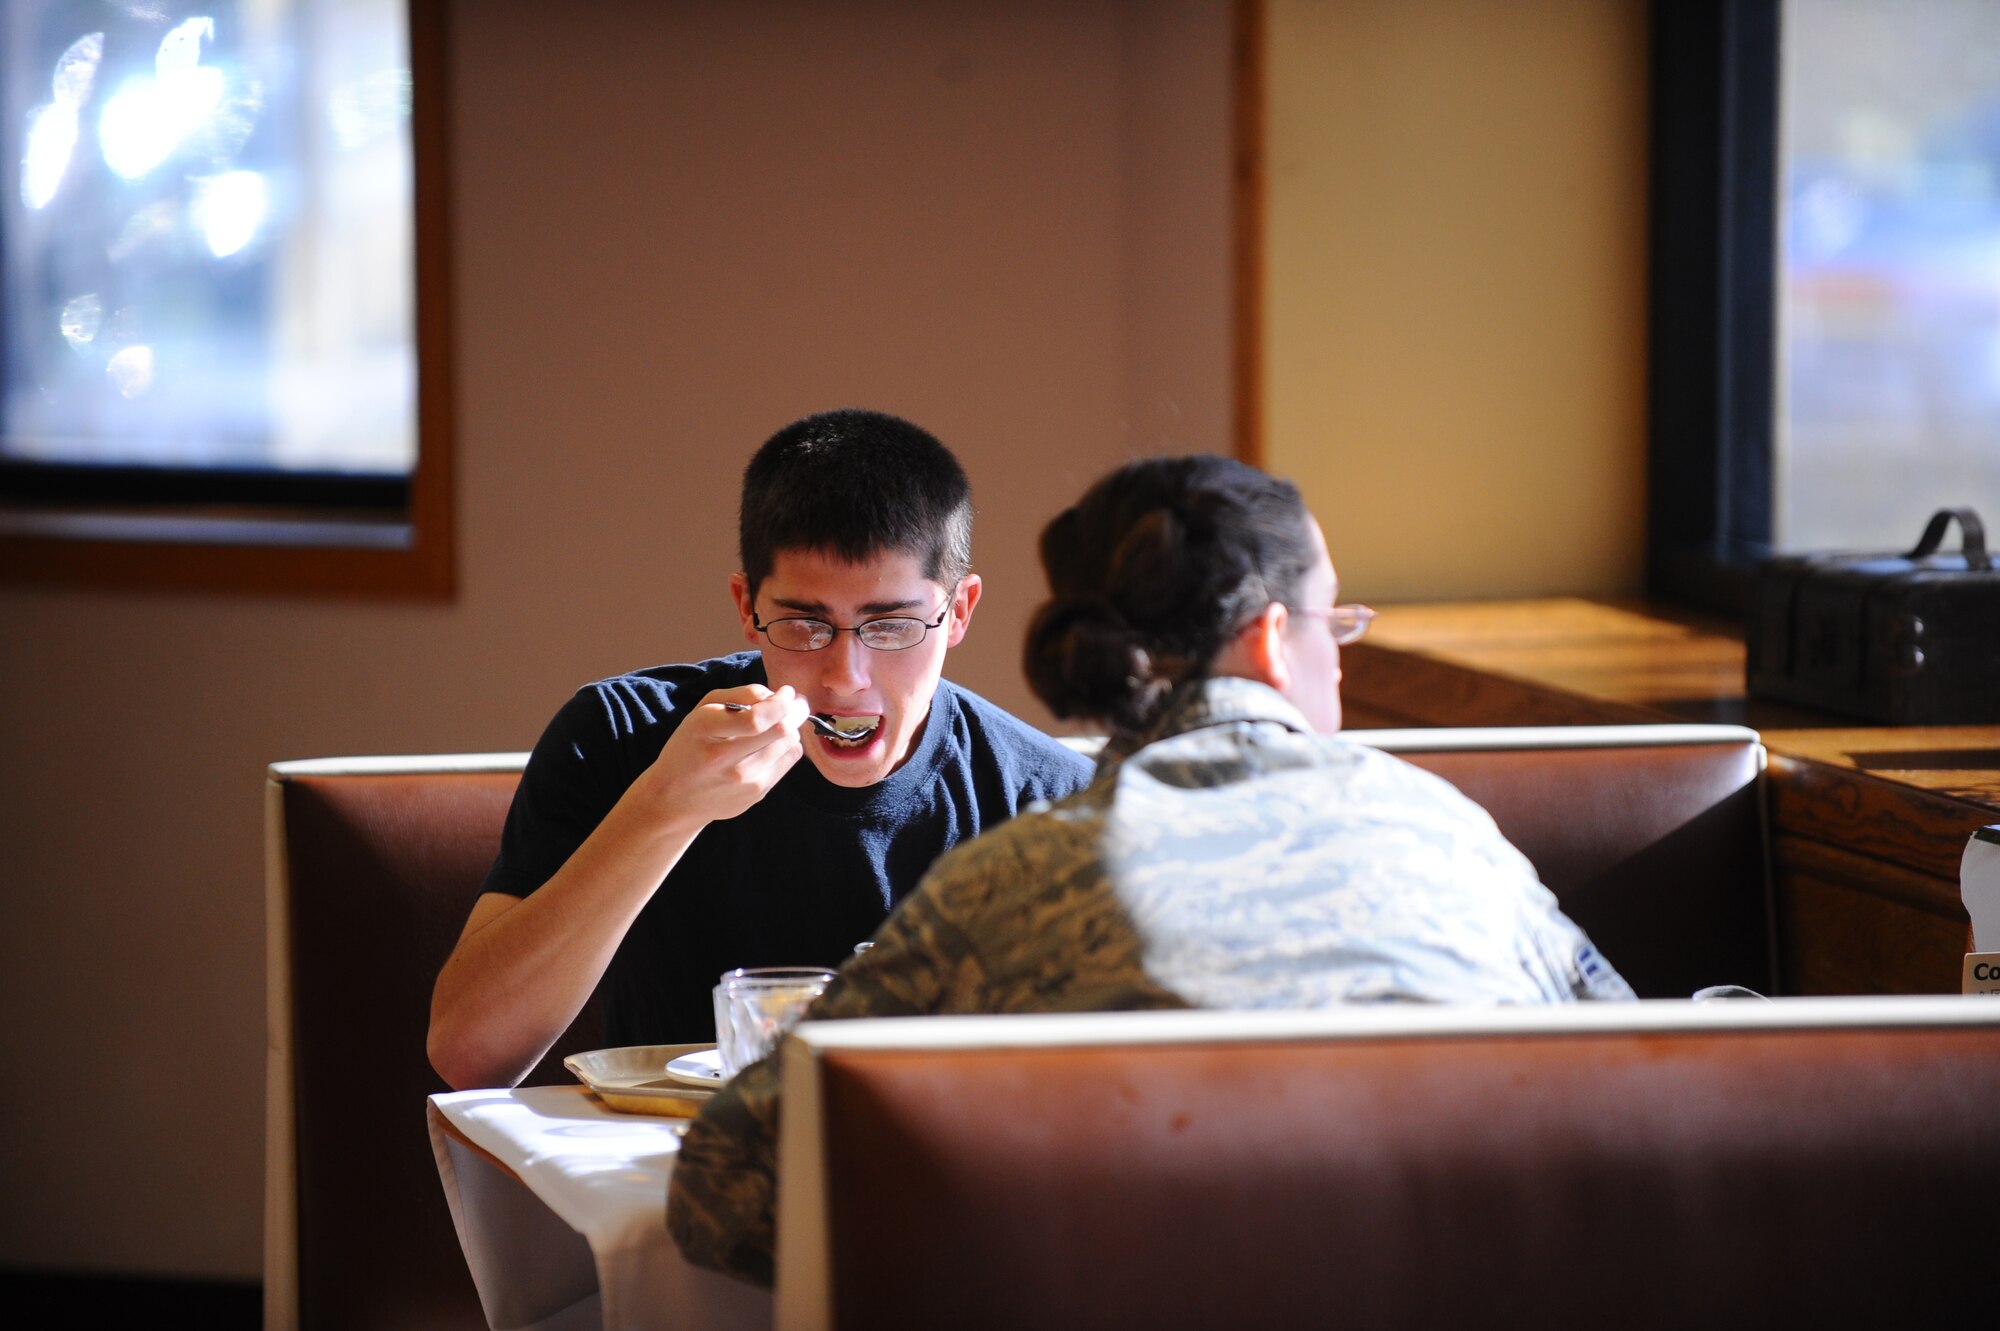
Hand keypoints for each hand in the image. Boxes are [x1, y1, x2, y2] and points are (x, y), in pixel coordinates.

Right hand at [633, 684, 809, 827]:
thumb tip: (776, 696)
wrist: (675, 797)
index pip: (756, 718)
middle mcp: (723, 758)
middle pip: (781, 731)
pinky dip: (787, 747)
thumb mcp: (703, 710)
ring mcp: (742, 780)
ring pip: (789, 744)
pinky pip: (789, 760)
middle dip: (796, 711)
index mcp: (705, 729)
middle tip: (796, 703)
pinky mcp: (756, 793)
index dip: (780, 702)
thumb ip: (740, 695)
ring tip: (780, 723)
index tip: (786, 692)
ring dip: (791, 728)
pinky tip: (773, 744)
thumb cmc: (691, 745)